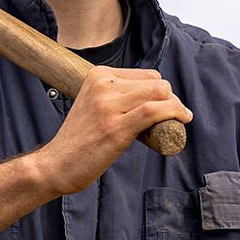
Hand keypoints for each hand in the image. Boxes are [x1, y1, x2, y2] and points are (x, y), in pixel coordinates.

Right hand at [31, 66, 192, 194]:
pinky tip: (183, 120)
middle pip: (157, 83)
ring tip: (179, 121)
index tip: (167, 108)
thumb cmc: (80, 140)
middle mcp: (102, 85)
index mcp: (97, 75)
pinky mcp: (115, 127)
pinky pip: (154, 111)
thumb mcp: (95, 105)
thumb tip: (154, 97)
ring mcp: (108, 105)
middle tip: (174, 118)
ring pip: (159, 94)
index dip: (164, 92)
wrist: (56, 165)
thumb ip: (117, 96)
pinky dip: (174, 113)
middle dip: (172, 100)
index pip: (147, 75)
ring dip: (177, 107)